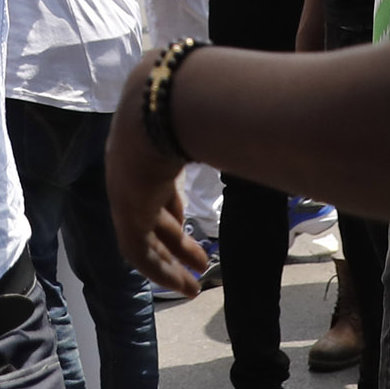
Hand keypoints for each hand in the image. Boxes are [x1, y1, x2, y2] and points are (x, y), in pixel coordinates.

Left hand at [106, 53, 212, 296]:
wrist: (159, 101)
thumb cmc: (194, 102)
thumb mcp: (208, 119)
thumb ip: (226, 130)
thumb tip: (263, 122)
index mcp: (147, 152)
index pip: (158, 189)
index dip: (174, 210)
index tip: (190, 226)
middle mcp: (132, 174)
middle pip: (154, 216)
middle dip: (176, 242)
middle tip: (201, 262)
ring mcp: (125, 192)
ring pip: (145, 239)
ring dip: (170, 264)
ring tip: (193, 286)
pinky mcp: (126, 211)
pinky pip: (140, 252)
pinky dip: (161, 272)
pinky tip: (183, 286)